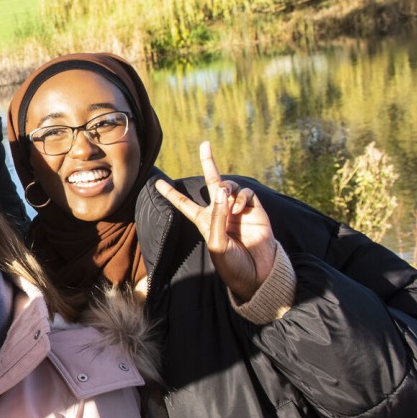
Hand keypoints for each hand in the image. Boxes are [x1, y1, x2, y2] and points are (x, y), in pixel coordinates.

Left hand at [154, 141, 275, 301]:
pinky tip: (241, 210)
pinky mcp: (254, 210)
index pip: (183, 204)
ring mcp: (237, 209)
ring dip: (228, 191)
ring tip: (231, 207)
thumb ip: (217, 217)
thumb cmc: (233, 264)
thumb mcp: (217, 243)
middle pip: (211, 182)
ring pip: (229, 186)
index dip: (171, 193)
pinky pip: (246, 193)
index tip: (157, 182)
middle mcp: (219, 211)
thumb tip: (221, 191)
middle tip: (205, 144)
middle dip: (208, 162)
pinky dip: (242, 198)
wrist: (259, 273)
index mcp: (204, 221)